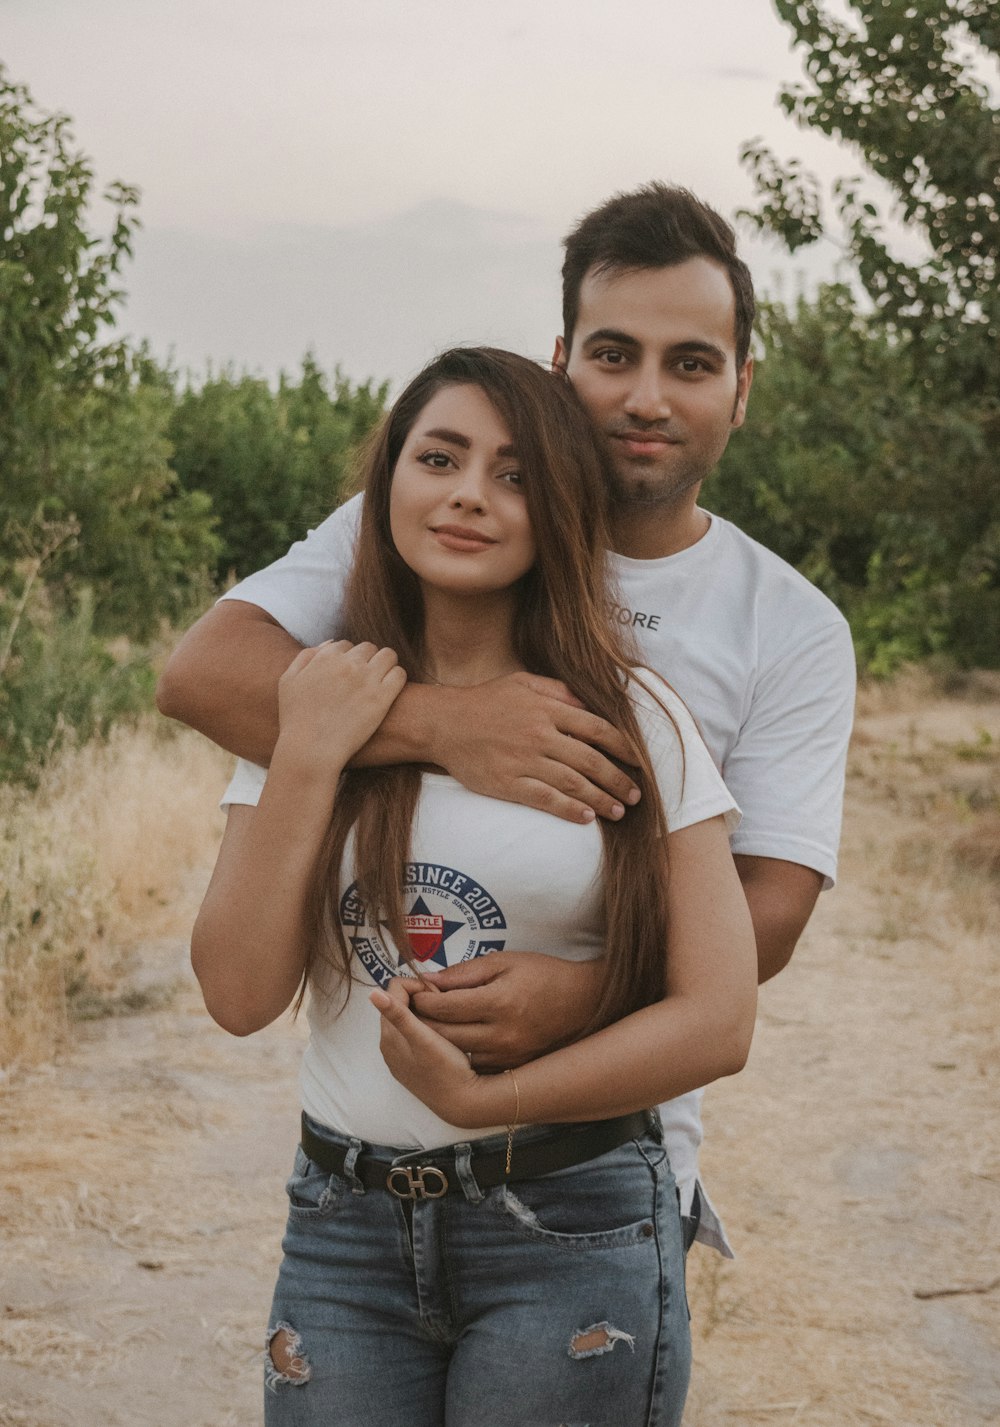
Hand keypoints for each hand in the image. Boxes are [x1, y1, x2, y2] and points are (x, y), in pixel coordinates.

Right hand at [276, 641, 406, 772]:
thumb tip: (330, 644)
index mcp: (326, 657)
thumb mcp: (288, 681)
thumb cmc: (296, 719)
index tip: (347, 676)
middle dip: (366, 661)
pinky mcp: (382, 698)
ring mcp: (367, 679)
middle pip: (368, 648)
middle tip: (364, 681)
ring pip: (388, 656)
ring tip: (380, 682)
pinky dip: (396, 679)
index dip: (347, 660)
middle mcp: (348, 663)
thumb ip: (306, 656)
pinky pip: (399, 674)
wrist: (310, 750)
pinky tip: (389, 692)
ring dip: (385, 665)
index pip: (346, 645)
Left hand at [370, 979, 507, 1127]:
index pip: (395, 989)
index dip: (417, 986)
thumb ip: (398, 1014)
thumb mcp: (423, 1038)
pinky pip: (410, 1035)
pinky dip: (422, 1028)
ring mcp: (397, 1055)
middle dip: (419, 998)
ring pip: (405, 1018)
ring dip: (422, 1012)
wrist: (459, 1101)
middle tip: (442, 1006)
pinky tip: (439, 1035)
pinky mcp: (407, 1064)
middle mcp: (387, 1043)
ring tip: (443, 1019)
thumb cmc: (445, 1067)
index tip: (437, 994)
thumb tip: (371, 993)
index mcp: (389, 1033)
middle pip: (399, 1002)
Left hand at [408, 952, 604, 1069]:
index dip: (421, 999)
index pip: (443, 1006)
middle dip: (421, 1021)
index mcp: (498, 1002)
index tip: (414, 991)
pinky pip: (474, 1063)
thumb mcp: (504, 961)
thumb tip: (428, 981)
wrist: (583, 1002)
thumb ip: (464, 972)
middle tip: (413, 1008)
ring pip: (455, 1053)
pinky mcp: (512, 1066)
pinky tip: (456, 1038)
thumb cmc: (542, 974)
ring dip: (437, 1039)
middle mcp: (502, 1034)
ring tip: (433, 1021)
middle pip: (443, 1034)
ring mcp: (507, 1055)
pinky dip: (459, 1052)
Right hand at [428, 672, 640, 824]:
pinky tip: (586, 818)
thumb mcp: (522, 682)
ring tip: (618, 812)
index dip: (622, 747)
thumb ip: (558, 691)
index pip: (597, 729)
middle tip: (635, 795)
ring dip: (600, 799)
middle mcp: (539, 735)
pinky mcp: (507, 783)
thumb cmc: (485, 701)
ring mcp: (523, 760)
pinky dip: (569, 810)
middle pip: (590, 761)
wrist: (443, 723)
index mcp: (547, 709)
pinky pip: (545, 799)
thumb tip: (590, 705)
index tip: (638, 762)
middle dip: (618, 780)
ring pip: (572, 783)